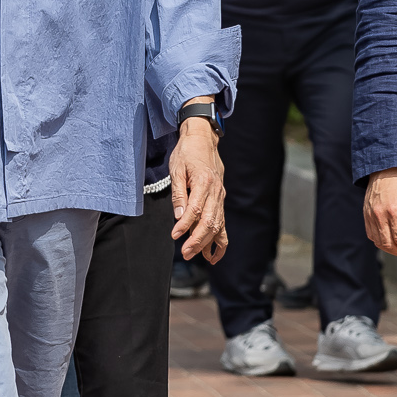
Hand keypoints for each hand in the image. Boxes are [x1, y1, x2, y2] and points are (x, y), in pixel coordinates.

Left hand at [169, 118, 226, 261]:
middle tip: (185, 253)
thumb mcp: (176, 169)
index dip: (185, 225)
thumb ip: (178, 193)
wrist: (203, 140)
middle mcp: (216, 192)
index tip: (174, 235)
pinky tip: (212, 255)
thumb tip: (179, 216)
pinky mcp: (221, 201)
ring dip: (207, 243)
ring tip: (194, 255)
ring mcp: (220, 197)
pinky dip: (220, 241)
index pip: (196, 210)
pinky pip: (222, 223)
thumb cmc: (186, 153)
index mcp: (204, 183)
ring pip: (218, 225)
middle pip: (209, 222)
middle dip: (197, 240)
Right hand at [363, 168, 396, 257]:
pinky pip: (370, 233)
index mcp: (394, 212)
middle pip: (387, 244)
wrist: (388, 168)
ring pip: (377, 241)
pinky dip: (379, 240)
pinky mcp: (366, 213)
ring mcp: (370, 214)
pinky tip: (389, 239)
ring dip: (389, 249)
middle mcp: (379, 215)